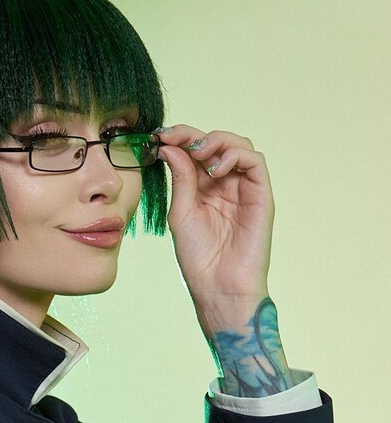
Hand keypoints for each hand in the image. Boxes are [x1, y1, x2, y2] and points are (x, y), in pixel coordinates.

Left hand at [153, 123, 274, 333]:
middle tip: (173, 137)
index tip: (160, 136)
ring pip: (239, 145)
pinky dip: (235, 156)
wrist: (218, 287)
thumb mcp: (181, 213)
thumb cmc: (199, 258)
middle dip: (194, 135)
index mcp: (205, 189)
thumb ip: (181, 179)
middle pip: (218, 143)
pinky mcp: (261, 195)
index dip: (181, 138)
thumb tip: (171, 147)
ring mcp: (245, 188)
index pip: (196, 152)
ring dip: (217, 140)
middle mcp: (227, 185)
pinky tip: (215, 170)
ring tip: (198, 153)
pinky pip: (255, 161)